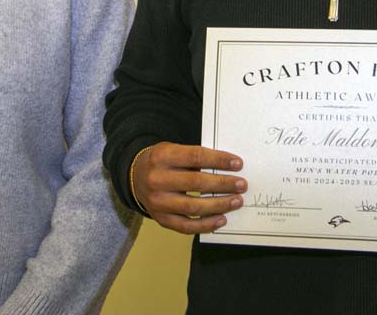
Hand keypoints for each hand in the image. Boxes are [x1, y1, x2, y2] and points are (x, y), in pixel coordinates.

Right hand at [131, 142, 246, 234]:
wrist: (135, 177)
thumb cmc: (163, 162)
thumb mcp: (173, 150)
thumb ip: (195, 158)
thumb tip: (228, 168)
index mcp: (162, 156)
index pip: (195, 157)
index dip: (219, 160)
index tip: (238, 164)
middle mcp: (156, 179)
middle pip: (196, 183)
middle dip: (223, 184)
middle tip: (241, 184)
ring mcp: (157, 202)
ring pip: (193, 207)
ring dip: (219, 205)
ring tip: (237, 201)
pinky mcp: (160, 219)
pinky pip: (186, 226)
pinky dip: (206, 224)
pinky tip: (221, 219)